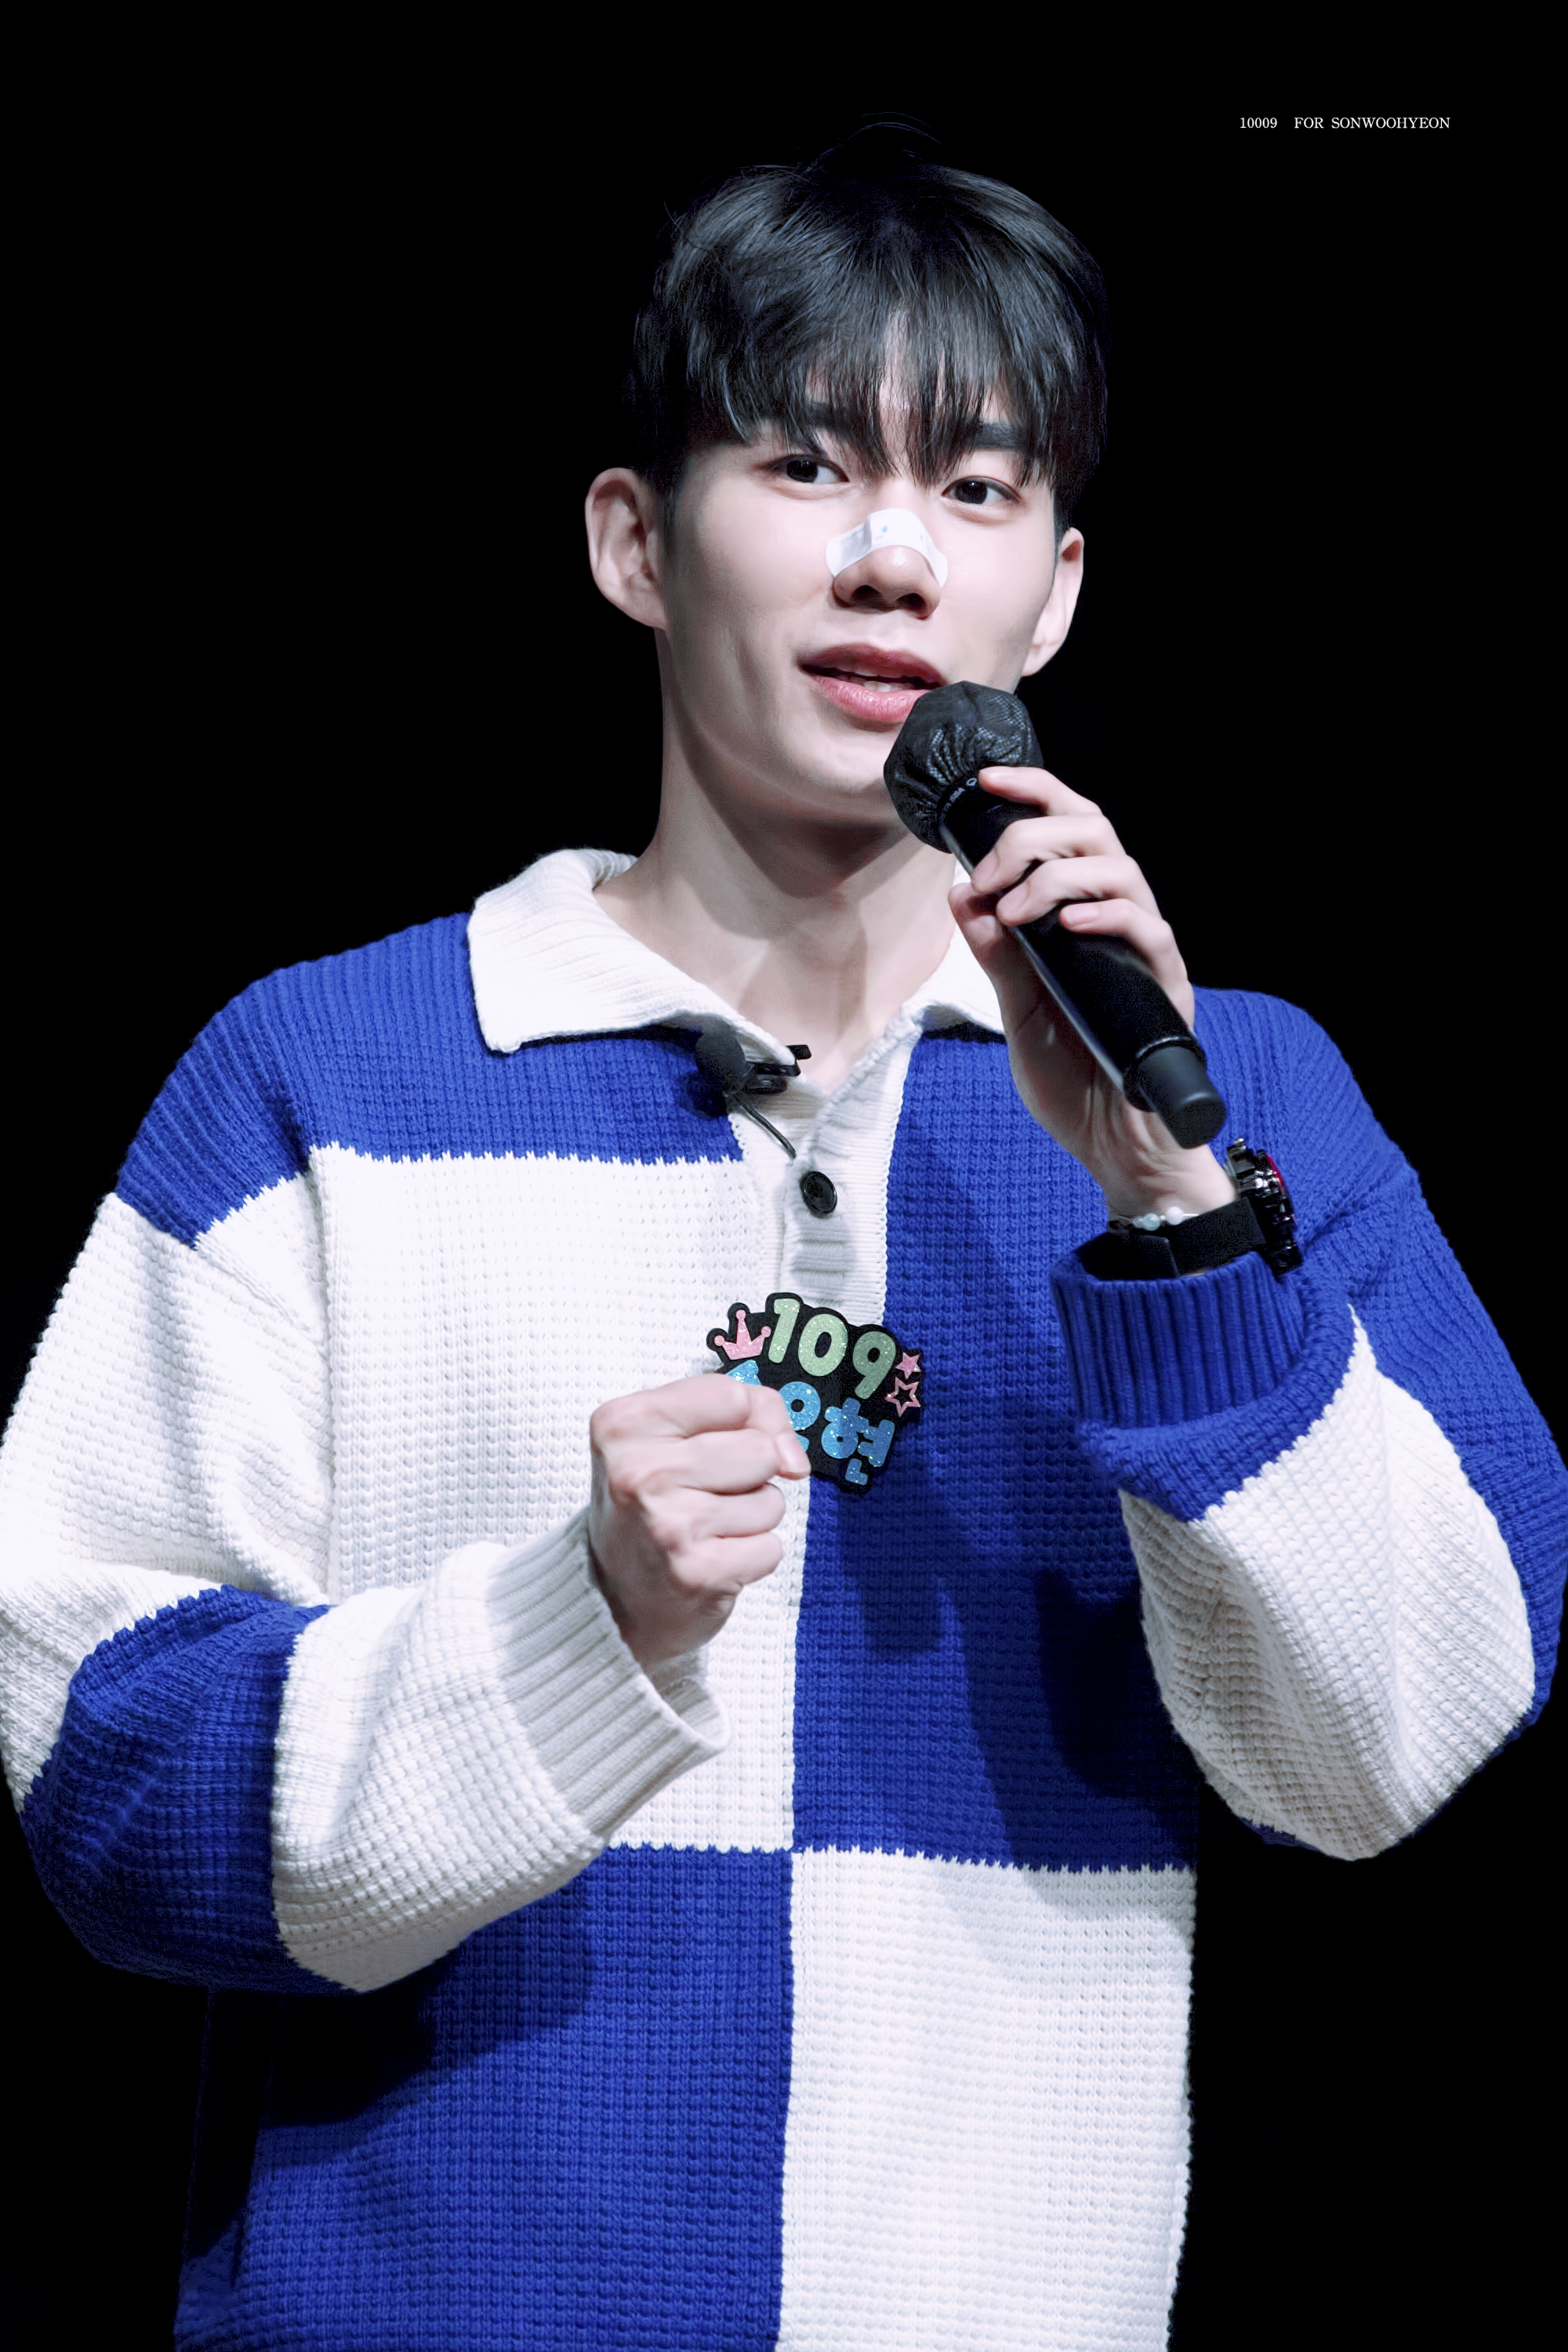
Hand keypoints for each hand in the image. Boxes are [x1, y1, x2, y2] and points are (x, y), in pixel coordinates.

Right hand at [588, 1375, 809, 1670]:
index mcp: (624, 1423)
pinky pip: (771, 1549)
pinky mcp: (696, 1574)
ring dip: (752, 1518)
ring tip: (706, 1530)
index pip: (731, 1396)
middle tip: (702, 1497)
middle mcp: (638, 1472)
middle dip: (749, 1474)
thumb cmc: (655, 1501)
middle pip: (760, 1449)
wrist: (617, 1597)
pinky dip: (752, 1558)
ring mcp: (667, 1525)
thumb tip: (794, 1461)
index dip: (739, 1422)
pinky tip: (712, 1561)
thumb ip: (750, 1411)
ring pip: (771, 1500)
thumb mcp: (677, 1433)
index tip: (707, 1447)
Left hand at [950, 765, 1235, 1220]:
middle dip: (1032, 833)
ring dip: (1056, 875)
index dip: (1033, 794)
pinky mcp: (1166, 987)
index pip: (1067, 831)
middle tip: (989, 874)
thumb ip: (996, 958)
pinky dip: (1104, 915)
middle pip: (1094, 830)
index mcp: (1081, 919)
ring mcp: (1144, 952)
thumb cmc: (1075, 1085)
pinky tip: (1066, 927)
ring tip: (1016, 909)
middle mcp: (1117, 924)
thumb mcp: (1018, 1015)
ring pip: (1120, 869)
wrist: (1116, 1152)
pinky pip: (1147, 930)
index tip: (984, 783)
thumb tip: (962, 896)